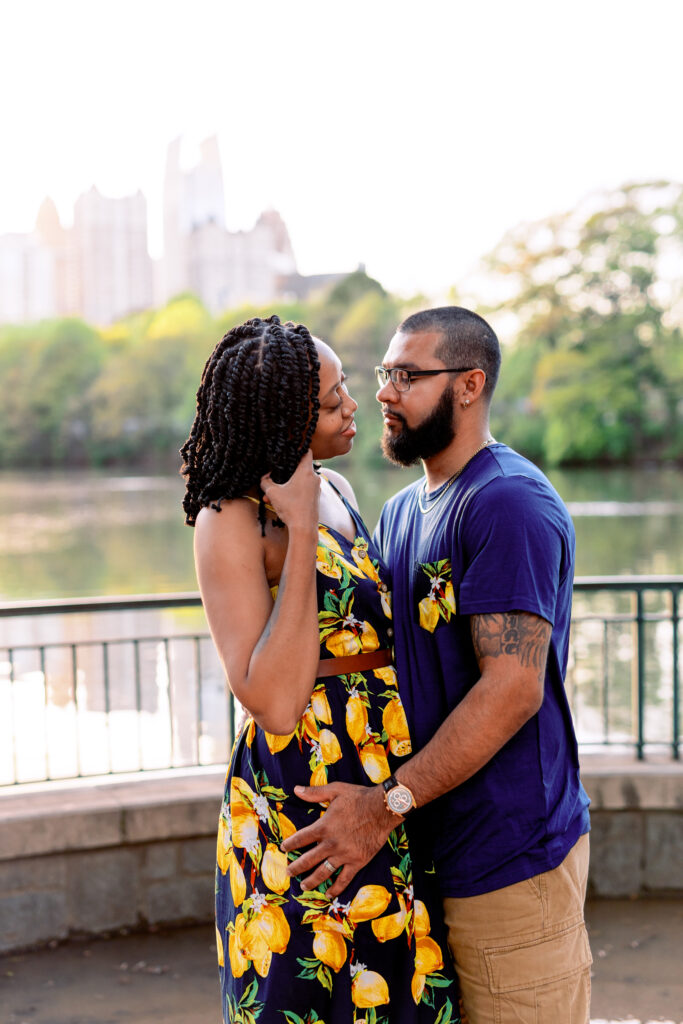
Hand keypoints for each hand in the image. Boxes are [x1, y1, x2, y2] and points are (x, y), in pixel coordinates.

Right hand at [260, 450, 319, 529]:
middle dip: (285, 472)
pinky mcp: (314, 498)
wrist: (304, 528)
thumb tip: (264, 477)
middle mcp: (314, 478)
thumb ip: (266, 481)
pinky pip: (302, 490)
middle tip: (274, 476)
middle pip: (299, 468)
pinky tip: (279, 502)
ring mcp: (316, 489)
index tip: (290, 448)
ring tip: (271, 495)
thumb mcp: (272, 493)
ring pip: (299, 481)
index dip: (298, 448)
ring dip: (286, 486)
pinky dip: (291, 493)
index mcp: (306, 472)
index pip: (306, 452)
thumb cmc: (291, 508)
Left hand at [281, 782, 395, 897]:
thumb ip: (314, 793)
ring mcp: (344, 855)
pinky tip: (328, 894)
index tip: (283, 848)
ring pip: (323, 872)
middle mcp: (331, 844)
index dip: (290, 844)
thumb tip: (296, 790)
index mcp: (324, 827)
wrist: (382, 809)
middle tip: (288, 872)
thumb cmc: (359, 798)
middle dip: (296, 867)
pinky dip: (336, 888)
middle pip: (308, 859)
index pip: (301, 838)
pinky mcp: (357, 862)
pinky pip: (344, 879)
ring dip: (311, 880)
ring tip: (303, 886)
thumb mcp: (335, 790)